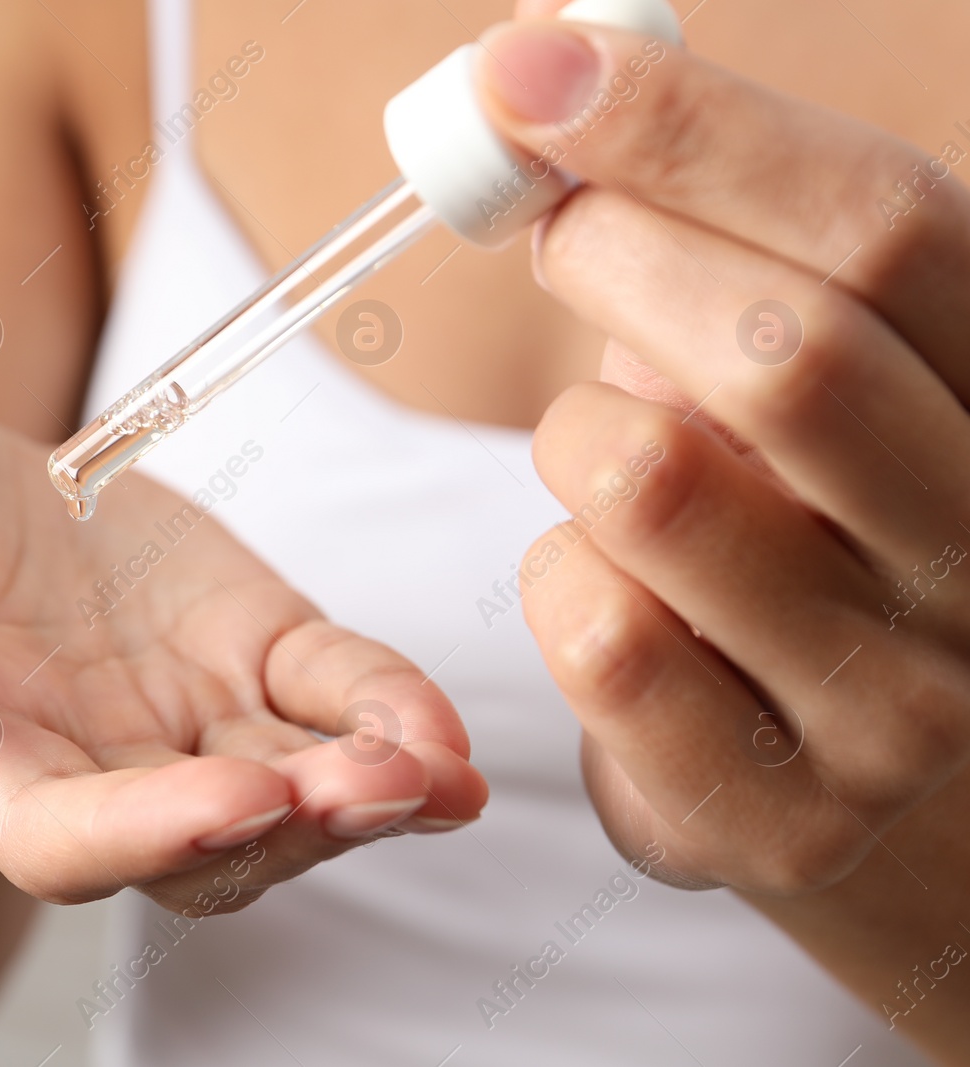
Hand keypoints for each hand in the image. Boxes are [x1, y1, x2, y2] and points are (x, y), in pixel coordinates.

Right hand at [0, 400, 486, 910]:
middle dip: (290, 830)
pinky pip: (332, 695)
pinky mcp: (253, 648)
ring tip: (434, 768)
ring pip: (290, 792)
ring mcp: (186, 716)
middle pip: (204, 849)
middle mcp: (95, 769)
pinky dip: (391, 713)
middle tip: (371, 787)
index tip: (233, 795)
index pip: (61, 840)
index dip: (146, 835)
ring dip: (368, 794)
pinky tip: (441, 729)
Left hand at [477, 8, 969, 894]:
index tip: (532, 68)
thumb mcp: (830, 381)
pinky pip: (595, 633)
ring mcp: (898, 703)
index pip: (884, 229)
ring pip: (649, 487)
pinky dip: (558, 573)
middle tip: (559, 229)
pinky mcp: (776, 814)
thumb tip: (554, 82)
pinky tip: (606, 581)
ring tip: (614, 453)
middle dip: (615, 254)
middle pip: (781, 352)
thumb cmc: (832, 544)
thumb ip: (734, 250)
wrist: (906, 809)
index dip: (692, 128)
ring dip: (580, 437)